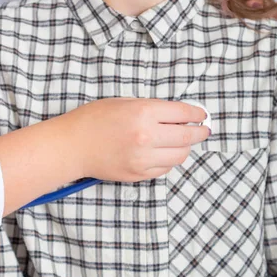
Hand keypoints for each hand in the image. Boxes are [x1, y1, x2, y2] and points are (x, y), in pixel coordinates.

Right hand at [70, 98, 209, 182]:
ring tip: (181, 141)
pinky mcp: (138, 174)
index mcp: (143, 112)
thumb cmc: (94, 118)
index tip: (202, 115)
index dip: (197, 113)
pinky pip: (165, 169)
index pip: (183, 113)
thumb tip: (176, 114)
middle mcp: (147, 136)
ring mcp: (143, 158)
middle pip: (187, 136)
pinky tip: (163, 151)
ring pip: (179, 155)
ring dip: (185, 147)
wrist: (72, 146)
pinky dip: (169, 160)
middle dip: (199, 132)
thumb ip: (151, 108)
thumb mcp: (124, 102)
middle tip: (204, 130)